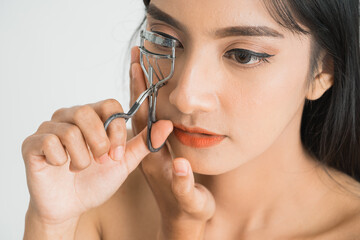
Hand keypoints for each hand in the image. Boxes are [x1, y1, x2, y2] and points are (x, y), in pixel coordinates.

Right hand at [21, 97, 171, 226]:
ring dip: (82, 158)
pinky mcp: (33, 143)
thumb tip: (168, 124)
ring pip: (69, 130)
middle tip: (100, 161)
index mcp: (94, 117)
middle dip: (99, 143)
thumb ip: (145, 143)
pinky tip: (62, 167)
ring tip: (81, 167)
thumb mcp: (125, 162)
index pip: (110, 105)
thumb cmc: (97, 180)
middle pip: (87, 112)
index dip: (117, 131)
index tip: (117, 154)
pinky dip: (62, 161)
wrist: (72, 206)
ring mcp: (50, 127)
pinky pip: (49, 142)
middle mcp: (70, 116)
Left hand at [130, 46, 215, 239]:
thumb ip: (185, 185)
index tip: (137, 67)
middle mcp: (148, 151)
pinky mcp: (159, 151)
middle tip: (136, 55)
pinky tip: (158, 89)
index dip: (140, 94)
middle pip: (140, 111)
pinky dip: (154, 102)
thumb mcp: (192, 202)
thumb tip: (180, 164)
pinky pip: (153, 121)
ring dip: (145, 89)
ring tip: (145, 64)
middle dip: (138, 83)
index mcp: (153, 159)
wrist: (182, 221)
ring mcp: (153, 150)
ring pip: (146, 114)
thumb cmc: (189, 211)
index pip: (143, 120)